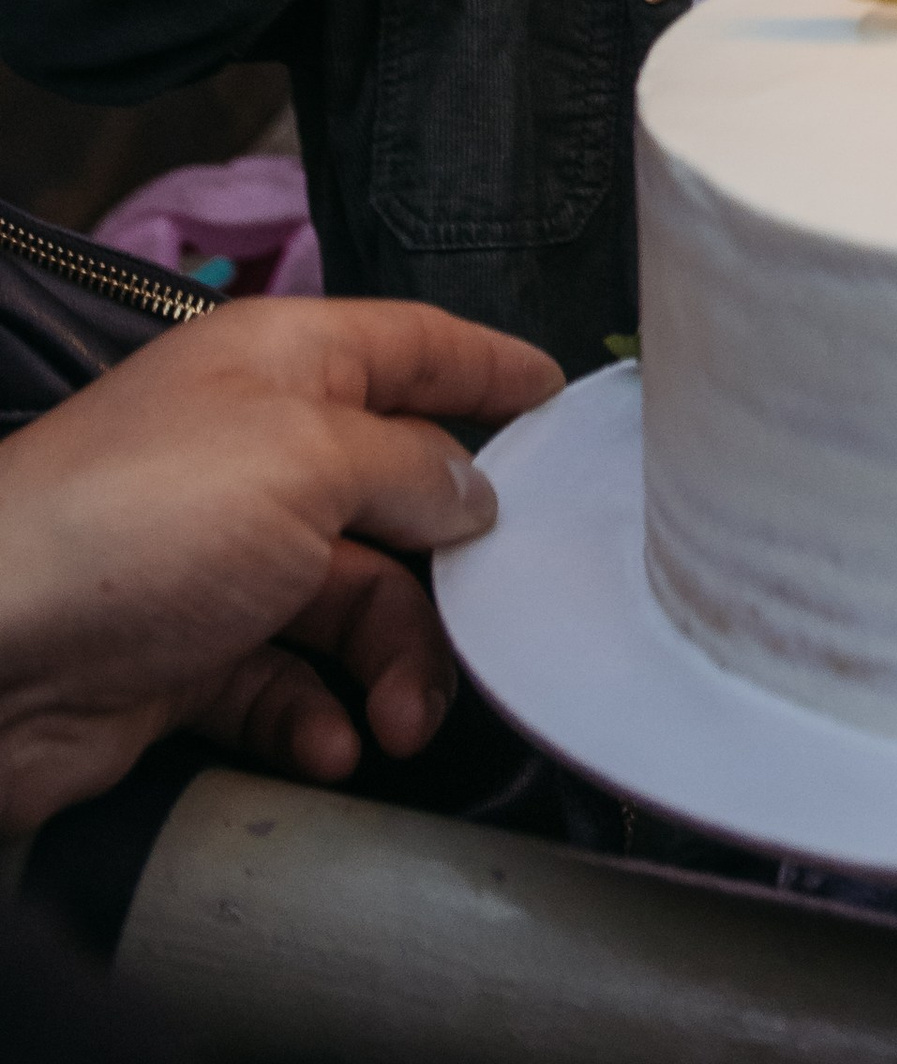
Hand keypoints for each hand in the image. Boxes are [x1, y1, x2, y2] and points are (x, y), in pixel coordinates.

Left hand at [0, 297, 559, 833]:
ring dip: (392, 666)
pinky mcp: (186, 656)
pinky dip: (317, 718)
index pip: (411, 347)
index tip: (559, 397)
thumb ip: (411, 465)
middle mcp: (256, 452)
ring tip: (399, 722)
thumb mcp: (308, 459)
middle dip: (450, 571)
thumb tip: (473, 489)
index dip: (489, 367)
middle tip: (491, 627)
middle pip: (395, 496)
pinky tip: (330, 745)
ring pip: (353, 605)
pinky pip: (286, 685)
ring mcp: (219, 558)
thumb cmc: (142, 520)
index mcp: (283, 367)